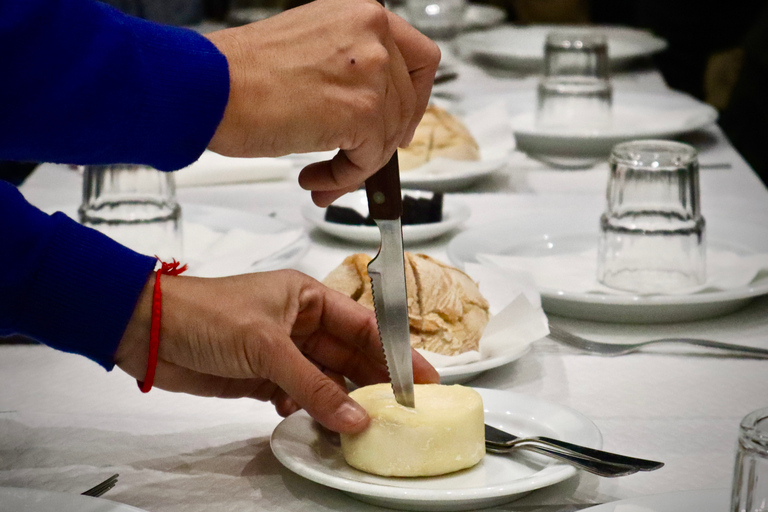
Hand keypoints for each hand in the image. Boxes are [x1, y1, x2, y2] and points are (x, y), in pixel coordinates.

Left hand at [114, 270, 438, 433]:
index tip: (422, 377)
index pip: (365, 325)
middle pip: (350, 356)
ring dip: (341, 402)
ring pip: (326, 380)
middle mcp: (300, 324)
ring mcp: (283, 352)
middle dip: (373, 382)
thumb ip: (313, 384)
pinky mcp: (264, 378)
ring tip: (362, 425)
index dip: (396, 351)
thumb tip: (353, 415)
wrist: (150, 333)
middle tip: (400, 409)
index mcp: (308, 297)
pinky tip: (317, 423)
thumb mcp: (267, 346)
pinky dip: (309, 411)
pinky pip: (301, 397)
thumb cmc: (205, 313)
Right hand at [204, 0, 439, 206]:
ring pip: (390, 135)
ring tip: (324, 175)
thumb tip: (376, 107)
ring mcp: (371, 72)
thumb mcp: (313, 50)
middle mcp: (373, 35)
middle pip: (408, 104)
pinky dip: (346, 177)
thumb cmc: (242, 73)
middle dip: (383, 141)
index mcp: (361, 14)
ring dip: (359, 165)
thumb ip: (352, 69)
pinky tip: (317, 178)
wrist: (208, 88)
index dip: (414, 98)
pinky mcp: (362, 111)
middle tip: (358, 159)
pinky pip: (370, 159)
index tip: (399, 121)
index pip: (421, 59)